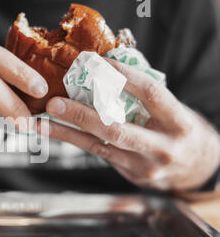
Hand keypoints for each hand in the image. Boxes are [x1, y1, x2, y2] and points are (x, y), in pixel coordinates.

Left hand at [38, 58, 219, 190]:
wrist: (195, 168)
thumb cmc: (180, 130)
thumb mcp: (173, 110)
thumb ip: (146, 95)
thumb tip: (108, 66)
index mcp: (178, 122)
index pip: (149, 94)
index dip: (123, 76)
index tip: (96, 63)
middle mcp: (161, 147)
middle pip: (116, 129)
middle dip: (81, 115)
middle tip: (54, 102)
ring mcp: (143, 165)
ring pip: (99, 145)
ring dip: (66, 133)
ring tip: (40, 122)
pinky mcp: (129, 173)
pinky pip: (97, 153)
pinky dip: (73, 140)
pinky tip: (54, 132)